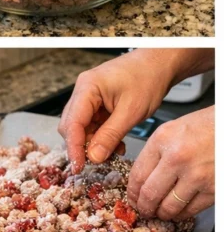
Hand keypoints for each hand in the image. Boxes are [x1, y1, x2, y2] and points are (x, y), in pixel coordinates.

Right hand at [58, 50, 179, 170]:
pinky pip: (93, 124)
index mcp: (87, 88)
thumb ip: (110, 135)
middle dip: (83, 145)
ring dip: (94, 143)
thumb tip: (93, 157)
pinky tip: (116, 143)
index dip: (73, 147)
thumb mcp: (131, 112)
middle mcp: (83, 91)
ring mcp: (89, 96)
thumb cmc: (147, 79)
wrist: (159, 64)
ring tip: (113, 152)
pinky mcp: (98, 102)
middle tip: (98, 162)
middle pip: (72, 125)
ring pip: (82, 127)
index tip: (79, 166)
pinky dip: (101, 137)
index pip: (72, 122)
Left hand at [126, 107, 213, 219]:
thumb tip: (141, 176)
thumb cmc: (204, 126)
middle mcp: (177, 158)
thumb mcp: (171, 130)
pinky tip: (178, 211)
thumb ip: (155, 151)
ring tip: (160, 213)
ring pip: (169, 207)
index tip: (132, 197)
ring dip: (162, 214)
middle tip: (143, 210)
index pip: (138, 174)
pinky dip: (181, 214)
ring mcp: (196, 176)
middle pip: (150, 194)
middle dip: (144, 207)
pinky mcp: (213, 189)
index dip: (132, 191)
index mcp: (162, 140)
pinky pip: (191, 210)